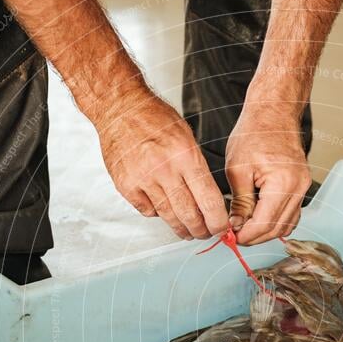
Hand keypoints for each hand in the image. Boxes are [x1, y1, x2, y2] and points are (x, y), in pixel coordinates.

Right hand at [95, 88, 228, 239]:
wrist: (120, 108)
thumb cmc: (155, 119)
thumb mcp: (187, 138)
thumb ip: (197, 169)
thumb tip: (210, 200)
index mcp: (185, 156)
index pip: (209, 200)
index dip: (218, 221)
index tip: (222, 228)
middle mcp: (164, 169)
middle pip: (189, 215)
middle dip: (201, 230)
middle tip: (206, 233)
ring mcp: (143, 180)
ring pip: (169, 217)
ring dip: (182, 228)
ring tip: (188, 231)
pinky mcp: (127, 187)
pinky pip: (148, 211)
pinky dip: (157, 214)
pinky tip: (163, 209)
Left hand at [225, 106, 311, 244]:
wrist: (273, 112)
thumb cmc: (254, 133)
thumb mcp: (237, 170)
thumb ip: (239, 203)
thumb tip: (236, 226)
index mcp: (283, 183)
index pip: (264, 223)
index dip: (246, 235)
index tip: (230, 238)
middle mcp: (299, 188)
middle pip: (277, 228)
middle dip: (254, 236)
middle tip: (234, 236)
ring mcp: (303, 188)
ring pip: (286, 225)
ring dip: (264, 231)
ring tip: (244, 227)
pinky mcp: (301, 186)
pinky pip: (291, 214)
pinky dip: (275, 221)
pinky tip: (258, 219)